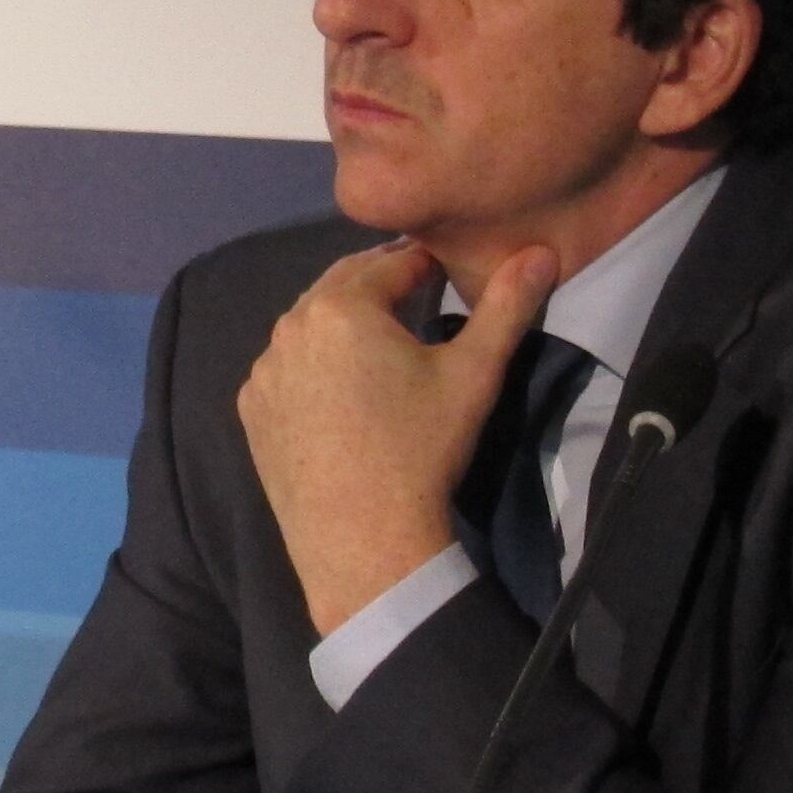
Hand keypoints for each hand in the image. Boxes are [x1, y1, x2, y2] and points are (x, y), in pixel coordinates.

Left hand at [237, 239, 556, 635]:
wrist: (363, 539)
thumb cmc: (422, 449)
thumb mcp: (474, 374)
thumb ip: (507, 307)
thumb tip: (540, 253)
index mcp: (341, 306)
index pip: (392, 264)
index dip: (425, 264)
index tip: (446, 273)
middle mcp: (290, 326)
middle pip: (343, 286)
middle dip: (380, 284)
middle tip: (416, 294)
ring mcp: (264, 370)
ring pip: (309, 325)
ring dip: (342, 321)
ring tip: (380, 339)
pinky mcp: (252, 409)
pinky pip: (286, 368)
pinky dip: (312, 364)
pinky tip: (340, 387)